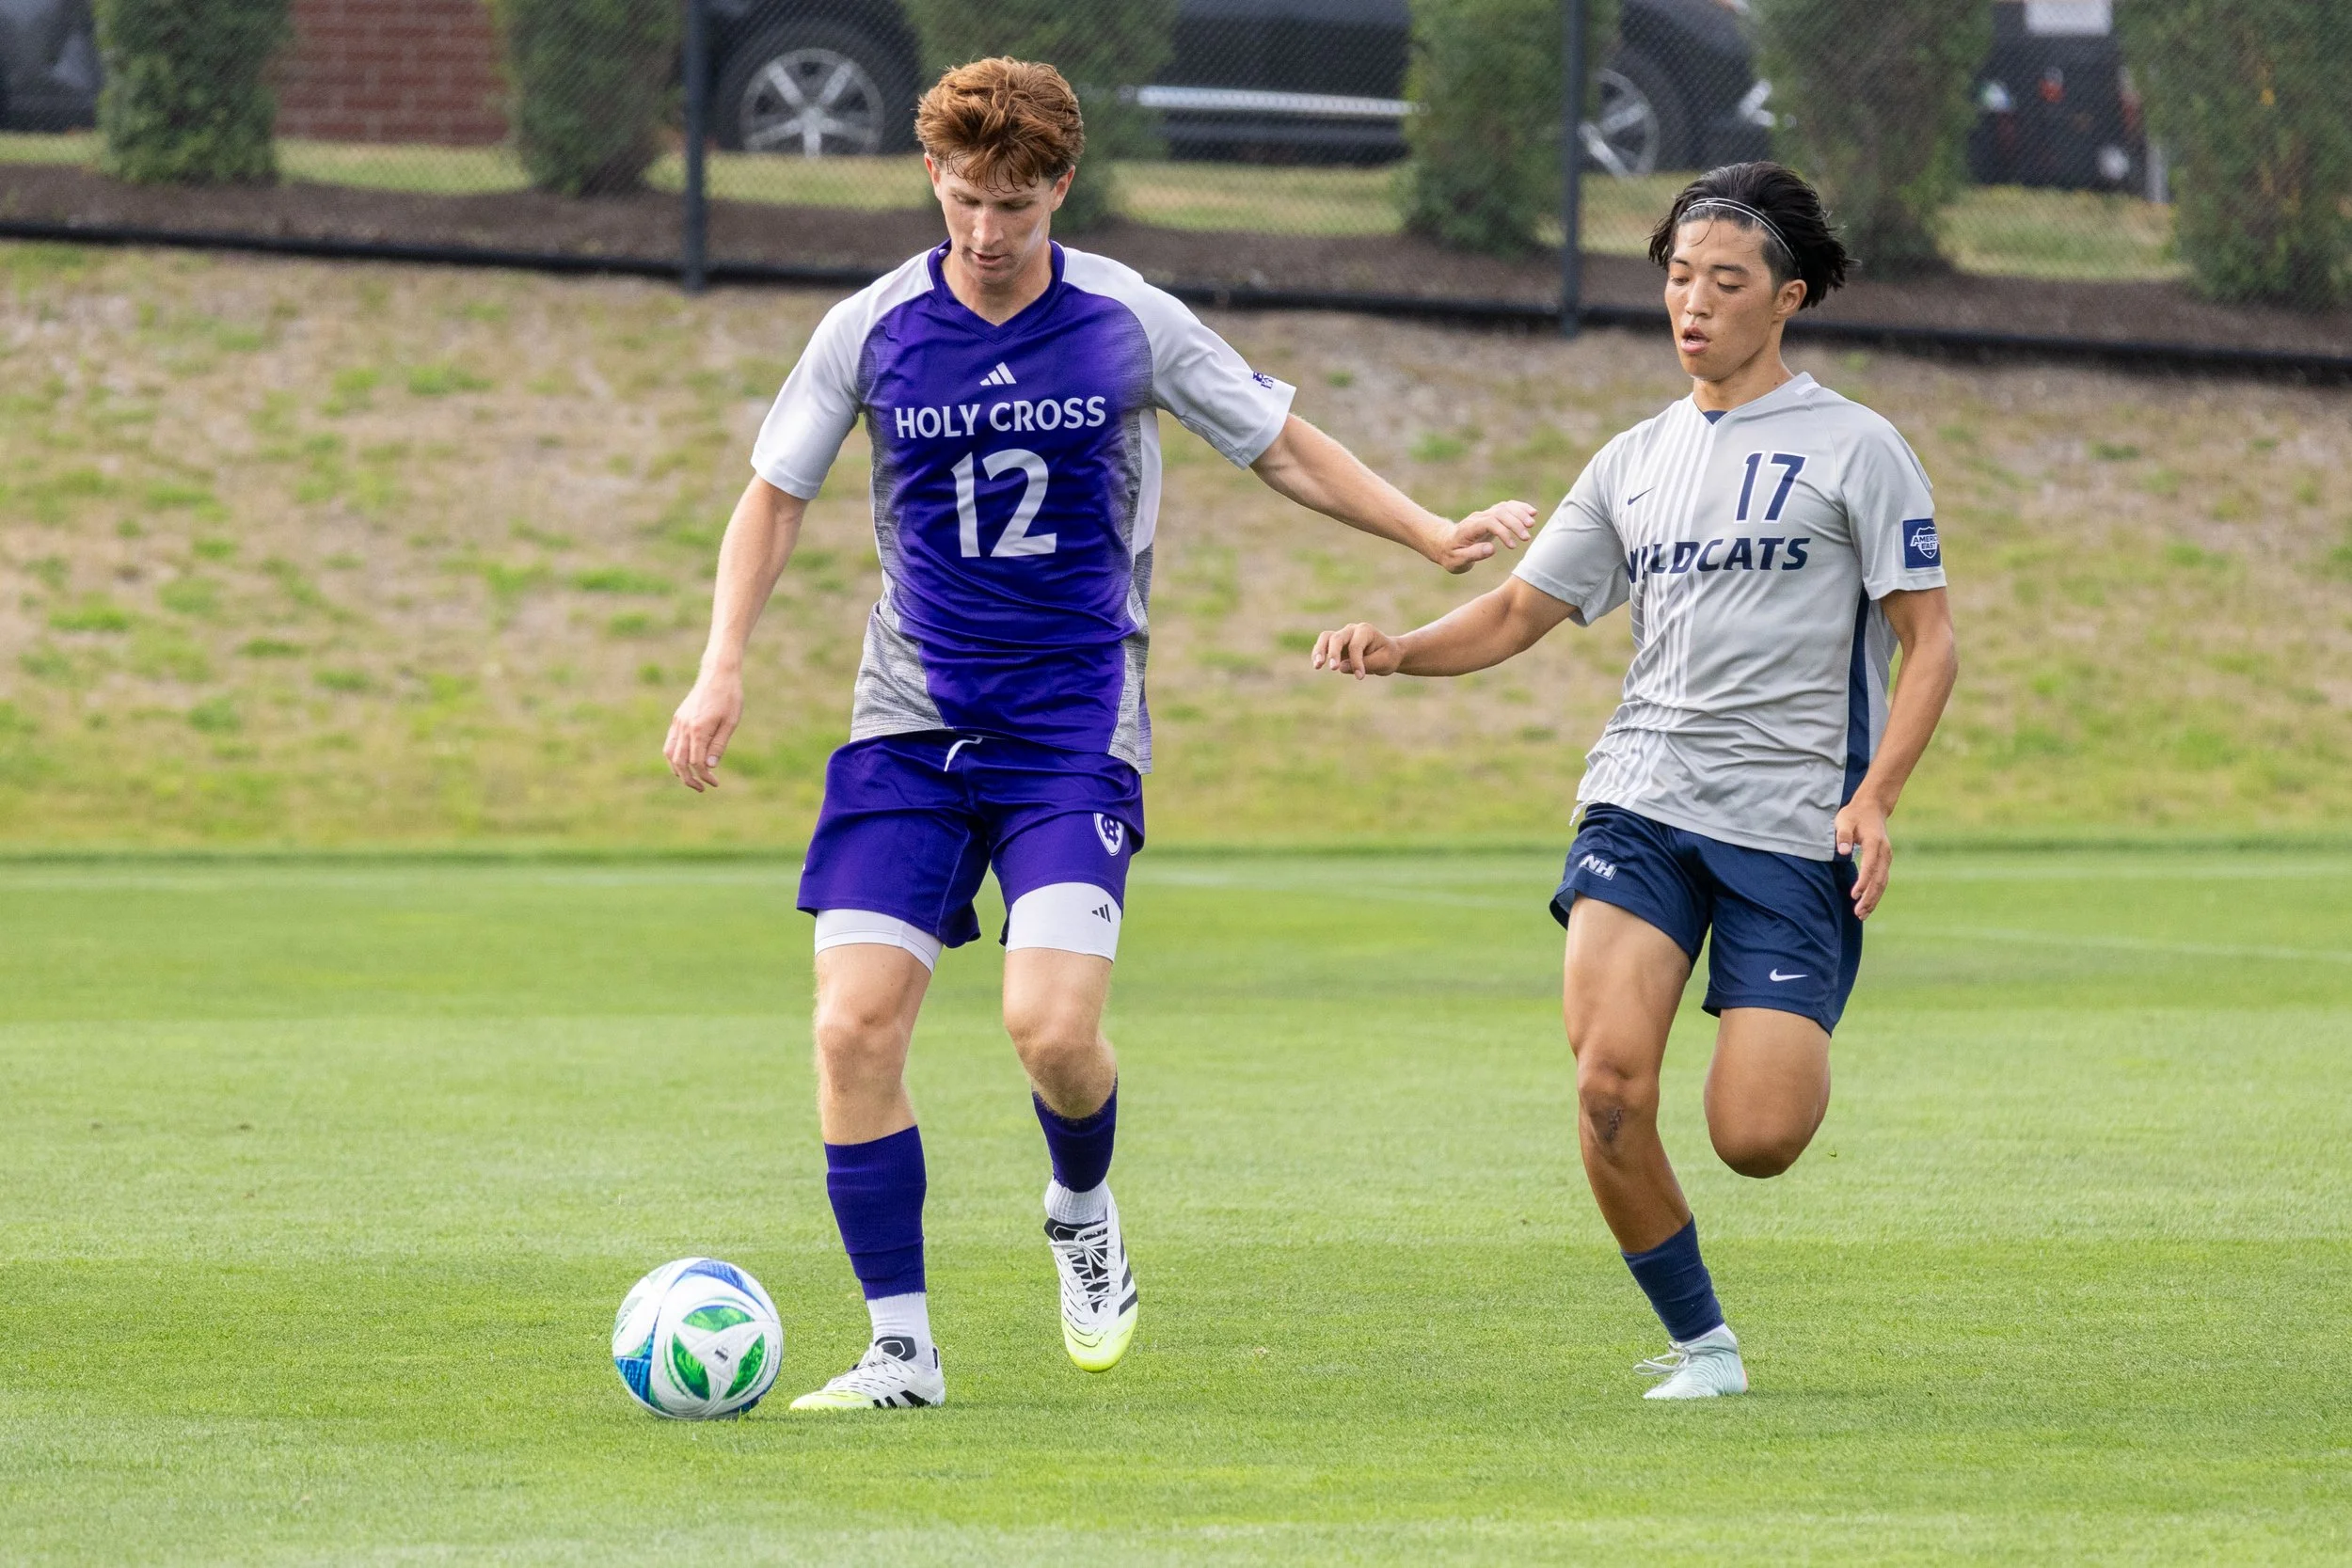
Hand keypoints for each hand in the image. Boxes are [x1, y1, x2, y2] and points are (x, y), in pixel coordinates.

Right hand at [664, 667, 742, 791]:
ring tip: (691, 779)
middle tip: (701, 788)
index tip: (714, 783)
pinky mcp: (677, 718)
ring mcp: (678, 722)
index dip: (705, 776)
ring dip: (678, 770)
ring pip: (670, 753)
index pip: (697, 762)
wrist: (718, 674)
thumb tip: (709, 766)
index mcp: (699, 729)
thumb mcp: (730, 723)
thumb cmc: (729, 697)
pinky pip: (670, 743)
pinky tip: (684, 763)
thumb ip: (718, 745)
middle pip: (679, 762)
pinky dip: (674, 757)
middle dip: (689, 779)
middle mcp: (684, 727)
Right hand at [1311, 622, 1401, 679]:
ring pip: (1326, 638)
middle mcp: (1352, 630)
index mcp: (1365, 631)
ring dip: (1320, 651)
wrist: (1388, 653)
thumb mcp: (1384, 662)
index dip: (1356, 662)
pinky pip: (1323, 646)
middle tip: (1334, 669)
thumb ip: (1366, 664)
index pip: (1356, 645)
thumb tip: (1341, 667)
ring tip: (1317, 666)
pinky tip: (1317, 665)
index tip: (1360, 677)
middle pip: (1337, 638)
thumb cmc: (1387, 656)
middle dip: (1334, 653)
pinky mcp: (1336, 645)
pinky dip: (1318, 654)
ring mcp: (1343, 636)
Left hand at [1429, 501, 1537, 573]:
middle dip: (1514, 523)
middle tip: (1526, 537)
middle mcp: (1478, 518)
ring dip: (1520, 514)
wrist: (1445, 544)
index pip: (1489, 522)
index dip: (1503, 532)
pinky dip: (1520, 508)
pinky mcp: (1492, 516)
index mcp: (1469, 528)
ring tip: (1532, 523)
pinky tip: (1532, 513)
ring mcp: (1485, 515)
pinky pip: (1507, 507)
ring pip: (1505, 507)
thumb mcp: (1457, 561)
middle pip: (1499, 513)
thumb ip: (1473, 554)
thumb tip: (1492, 549)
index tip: (1512, 546)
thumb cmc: (1451, 555)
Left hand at [1834, 792, 1892, 917]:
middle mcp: (1884, 852)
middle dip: (1869, 897)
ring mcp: (1887, 856)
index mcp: (1874, 842)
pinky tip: (1868, 904)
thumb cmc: (1854, 814)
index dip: (1863, 882)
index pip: (1870, 866)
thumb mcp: (1844, 820)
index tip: (1854, 895)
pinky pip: (1882, 879)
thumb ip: (1843, 836)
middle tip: (1858, 913)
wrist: (1872, 807)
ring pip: (1882, 882)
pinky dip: (1876, 893)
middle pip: (1879, 879)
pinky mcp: (1885, 860)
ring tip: (1862, 914)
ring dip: (1874, 899)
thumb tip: (1843, 852)